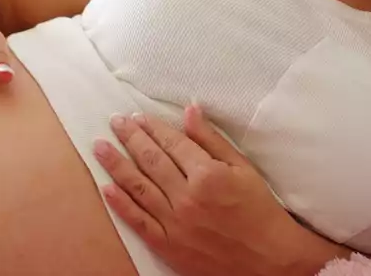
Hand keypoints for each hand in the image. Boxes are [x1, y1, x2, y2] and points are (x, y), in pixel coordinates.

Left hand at [94, 106, 315, 275]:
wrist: (270, 260)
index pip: (172, 144)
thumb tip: (190, 111)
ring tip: (100, 147)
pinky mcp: (168, 245)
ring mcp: (175, 223)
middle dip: (130, 138)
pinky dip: (120, 204)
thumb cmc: (261, 211)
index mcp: (207, 175)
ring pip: (138, 187)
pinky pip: (138, 221)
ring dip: (116, 164)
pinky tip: (106, 187)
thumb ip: (212, 139)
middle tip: (115, 123)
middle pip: (151, 160)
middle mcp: (187, 197)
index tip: (138, 117)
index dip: (153, 128)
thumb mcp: (243, 168)